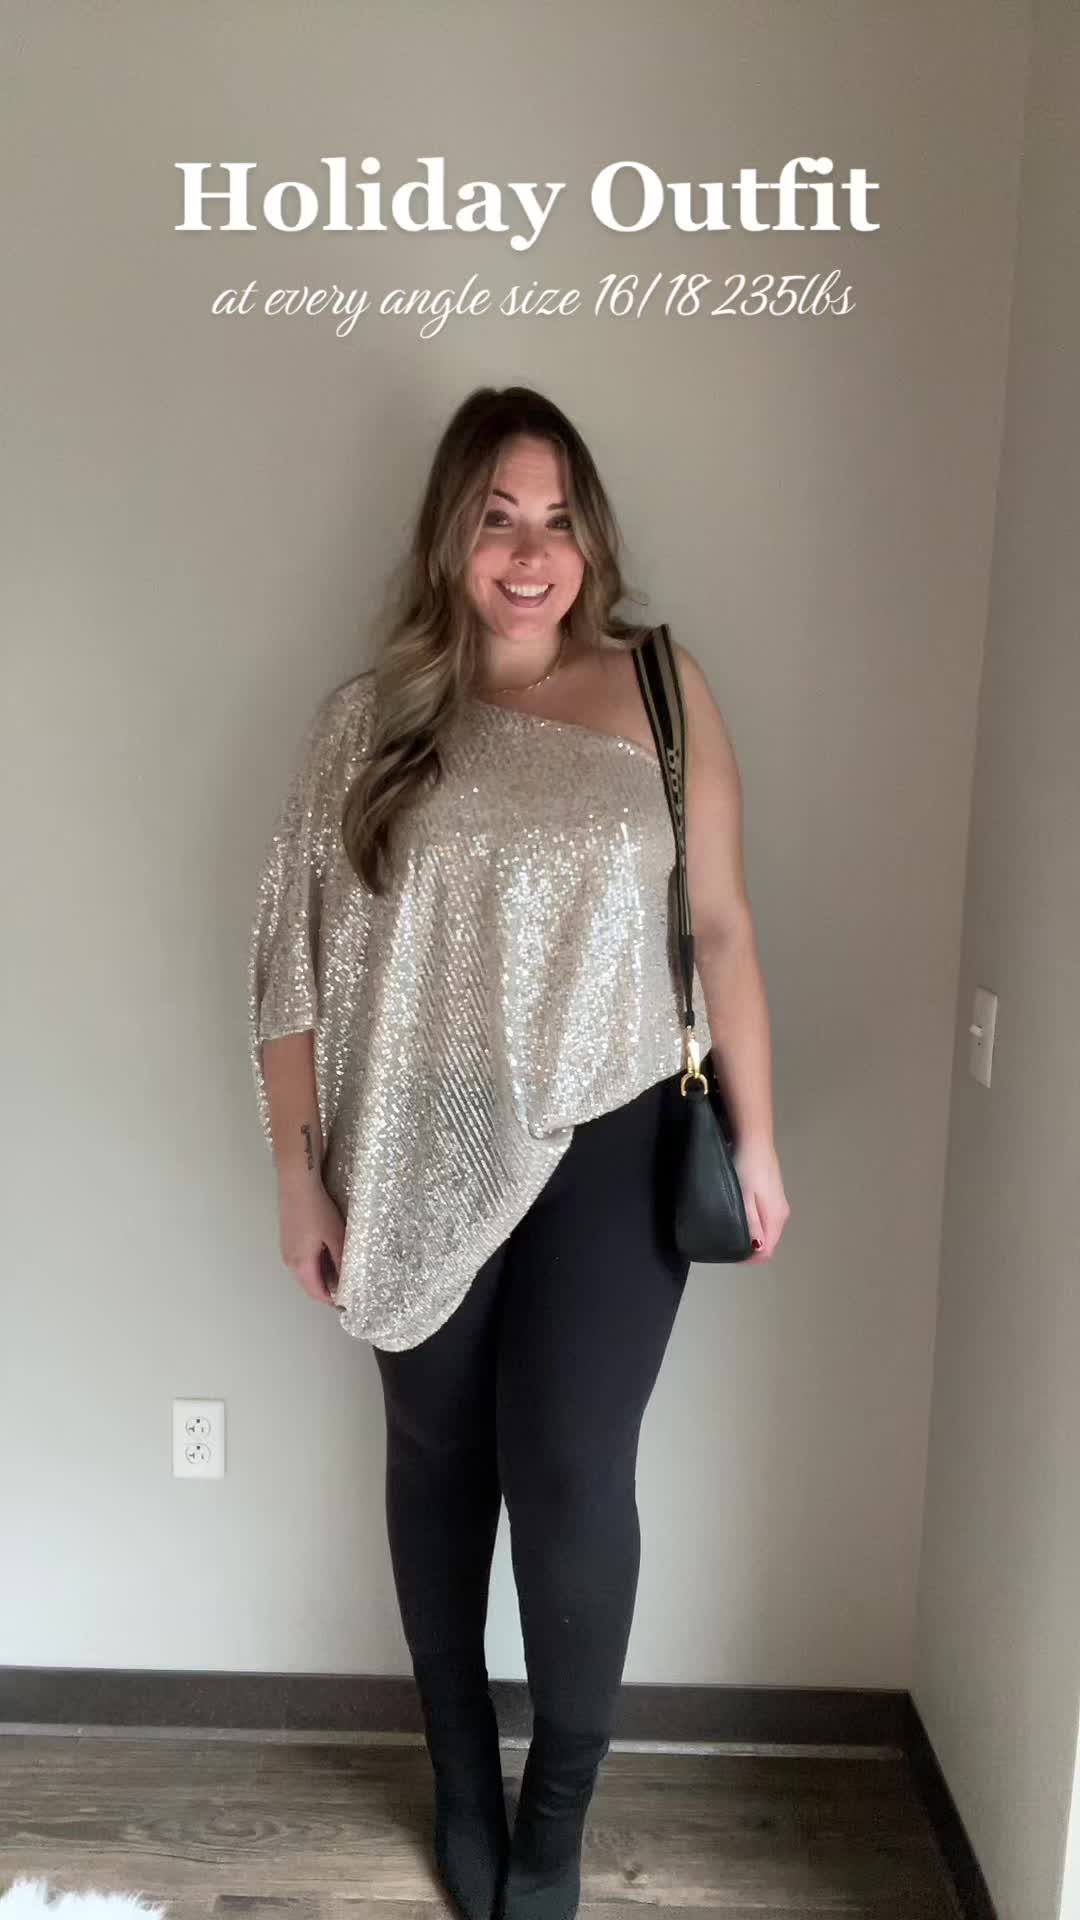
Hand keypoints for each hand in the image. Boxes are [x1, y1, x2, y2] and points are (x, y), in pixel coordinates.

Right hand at [277, 1174, 346, 1309]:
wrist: (297, 1183)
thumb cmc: (315, 1209)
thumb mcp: (336, 1237)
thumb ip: (341, 1261)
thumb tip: (348, 1280)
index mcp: (300, 1265)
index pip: (316, 1293)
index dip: (332, 1300)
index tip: (348, 1299)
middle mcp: (289, 1261)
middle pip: (310, 1284)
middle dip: (328, 1287)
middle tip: (349, 1282)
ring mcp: (286, 1249)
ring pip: (306, 1271)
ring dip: (323, 1273)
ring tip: (343, 1265)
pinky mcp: (288, 1238)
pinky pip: (302, 1258)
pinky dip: (316, 1261)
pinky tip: (329, 1249)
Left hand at [733, 1137, 789, 1262]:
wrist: (754, 1139)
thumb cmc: (746, 1168)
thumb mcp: (744, 1197)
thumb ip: (751, 1224)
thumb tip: (756, 1250)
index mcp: (775, 1217)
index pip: (767, 1251)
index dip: (750, 1259)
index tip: (730, 1254)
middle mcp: (781, 1214)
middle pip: (768, 1241)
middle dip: (749, 1248)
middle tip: (726, 1242)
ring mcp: (778, 1203)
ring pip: (766, 1229)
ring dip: (751, 1234)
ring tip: (729, 1229)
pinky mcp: (773, 1193)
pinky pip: (764, 1217)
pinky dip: (753, 1222)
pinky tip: (739, 1214)